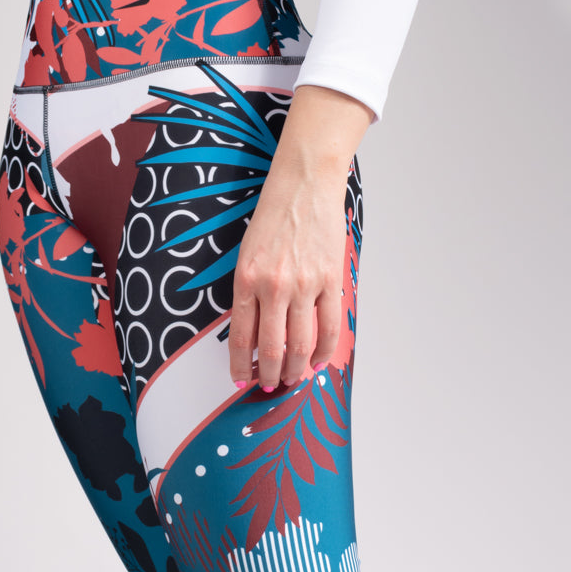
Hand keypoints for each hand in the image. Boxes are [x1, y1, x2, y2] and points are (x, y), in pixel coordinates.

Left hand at [228, 84, 373, 390]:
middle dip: (269, 376)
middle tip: (270, 387)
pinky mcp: (330, 281)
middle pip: (272, 349)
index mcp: (246, 279)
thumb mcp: (246, 255)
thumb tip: (253, 336)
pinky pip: (328, 328)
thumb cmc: (273, 218)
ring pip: (301, 345)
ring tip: (292, 379)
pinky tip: (316, 361)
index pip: (241, 338)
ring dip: (296, 370)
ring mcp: (304, 285)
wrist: (304, 184)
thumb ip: (248, 294)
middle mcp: (273, 286)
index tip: (241, 381)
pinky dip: (322, 351)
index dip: (240, 367)